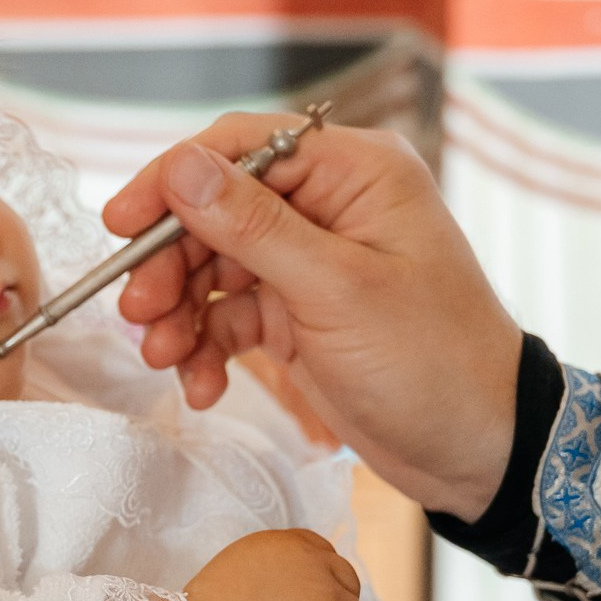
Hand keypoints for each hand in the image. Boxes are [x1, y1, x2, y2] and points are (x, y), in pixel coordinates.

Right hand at [103, 115, 520, 520]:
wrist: (478, 452)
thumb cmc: (433, 362)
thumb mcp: (335, 291)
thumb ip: (253, 228)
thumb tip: (181, 167)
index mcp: (354, 173)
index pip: (241, 148)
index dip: (174, 182)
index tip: (122, 225)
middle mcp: (330, 206)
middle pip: (216, 211)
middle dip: (170, 264)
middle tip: (138, 312)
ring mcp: (312, 262)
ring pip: (214, 267)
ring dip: (179, 313)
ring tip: (164, 358)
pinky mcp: (299, 314)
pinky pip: (230, 315)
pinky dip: (206, 348)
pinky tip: (202, 385)